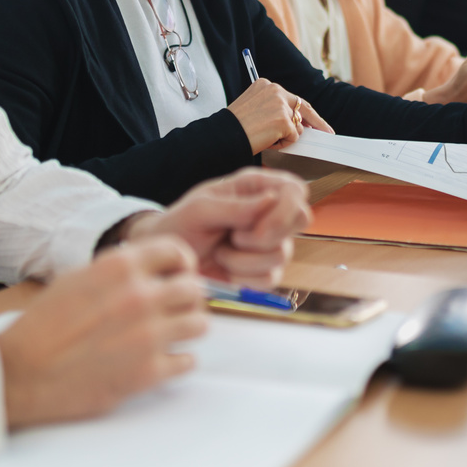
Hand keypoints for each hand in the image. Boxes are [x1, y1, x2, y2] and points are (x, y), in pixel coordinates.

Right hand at [0, 236, 207, 428]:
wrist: (21, 372)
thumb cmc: (43, 326)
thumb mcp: (78, 277)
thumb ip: (118, 270)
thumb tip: (148, 267)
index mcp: (121, 267)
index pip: (177, 251)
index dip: (181, 264)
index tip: (178, 275)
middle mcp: (140, 296)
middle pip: (195, 289)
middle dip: (188, 298)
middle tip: (176, 309)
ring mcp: (148, 335)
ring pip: (200, 324)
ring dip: (188, 328)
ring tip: (171, 334)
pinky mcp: (149, 372)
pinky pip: (188, 361)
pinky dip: (178, 361)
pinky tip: (160, 360)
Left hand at [125, 168, 310, 286]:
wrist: (166, 261)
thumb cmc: (180, 225)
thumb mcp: (200, 209)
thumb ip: (236, 206)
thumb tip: (272, 200)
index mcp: (255, 187)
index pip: (295, 190)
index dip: (285, 209)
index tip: (257, 225)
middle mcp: (267, 213)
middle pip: (301, 220)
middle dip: (267, 235)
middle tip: (235, 238)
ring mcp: (268, 243)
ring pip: (282, 254)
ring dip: (243, 259)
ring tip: (219, 250)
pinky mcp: (262, 270)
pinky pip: (270, 279)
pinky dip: (243, 277)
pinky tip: (225, 267)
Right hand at [227, 78, 332, 153]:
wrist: (225, 135)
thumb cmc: (236, 126)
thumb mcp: (255, 108)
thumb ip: (275, 109)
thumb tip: (298, 124)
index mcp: (267, 84)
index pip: (292, 98)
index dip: (304, 111)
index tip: (314, 120)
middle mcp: (276, 90)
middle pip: (304, 107)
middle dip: (317, 121)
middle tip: (328, 132)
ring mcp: (281, 104)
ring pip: (297, 126)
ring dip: (285, 136)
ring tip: (265, 137)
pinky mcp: (284, 120)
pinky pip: (293, 137)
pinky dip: (283, 143)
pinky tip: (267, 140)